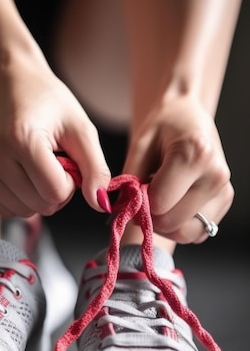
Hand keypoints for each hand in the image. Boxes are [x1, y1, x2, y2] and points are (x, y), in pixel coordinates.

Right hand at [0, 50, 110, 216]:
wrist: (7, 80)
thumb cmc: (48, 100)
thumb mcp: (81, 128)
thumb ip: (96, 168)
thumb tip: (101, 205)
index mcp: (22, 140)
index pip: (56, 192)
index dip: (71, 182)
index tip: (67, 158)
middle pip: (41, 205)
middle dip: (56, 190)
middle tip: (53, 160)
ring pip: (23, 212)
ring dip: (38, 197)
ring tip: (37, 165)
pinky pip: (6, 209)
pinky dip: (21, 200)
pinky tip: (23, 174)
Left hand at [123, 94, 233, 242]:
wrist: (187, 116)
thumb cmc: (162, 127)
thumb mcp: (139, 145)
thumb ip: (130, 180)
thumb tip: (124, 211)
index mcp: (195, 154)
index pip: (159, 203)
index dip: (139, 202)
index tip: (135, 189)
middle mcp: (216, 175)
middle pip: (173, 223)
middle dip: (151, 216)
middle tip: (146, 194)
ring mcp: (225, 190)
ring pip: (186, 233)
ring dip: (165, 224)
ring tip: (161, 197)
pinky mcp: (226, 201)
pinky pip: (197, 232)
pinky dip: (180, 224)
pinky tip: (175, 201)